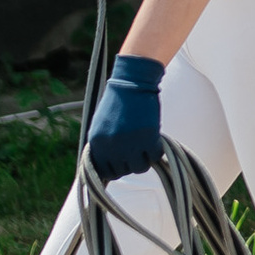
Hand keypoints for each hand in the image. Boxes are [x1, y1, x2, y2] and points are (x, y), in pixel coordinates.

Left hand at [84, 55, 166, 181]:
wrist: (132, 83)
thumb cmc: (117, 102)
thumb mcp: (101, 125)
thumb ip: (102, 146)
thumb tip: (107, 165)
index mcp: (97, 143)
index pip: (105, 172)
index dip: (116, 168)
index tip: (123, 160)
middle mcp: (111, 146)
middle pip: (124, 171)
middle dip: (131, 162)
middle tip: (136, 149)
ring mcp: (130, 144)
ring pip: (140, 168)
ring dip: (144, 158)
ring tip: (145, 144)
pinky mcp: (148, 139)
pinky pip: (155, 157)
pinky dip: (157, 150)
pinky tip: (154, 139)